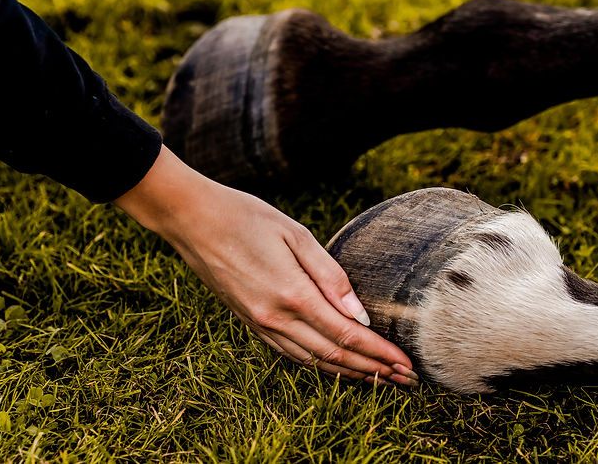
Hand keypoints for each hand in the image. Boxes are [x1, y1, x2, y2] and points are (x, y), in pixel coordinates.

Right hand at [114, 146, 416, 384]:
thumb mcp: (296, 235)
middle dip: (373, 370)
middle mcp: (275, 318)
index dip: (379, 353)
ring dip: (349, 373)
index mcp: (292, 294)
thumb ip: (331, 276)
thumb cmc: (247, 217)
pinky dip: (319, 366)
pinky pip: (291, 354)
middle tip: (405, 379)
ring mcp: (260, 324)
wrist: (192, 221)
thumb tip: (361, 316)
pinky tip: (336, 366)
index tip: (405, 362)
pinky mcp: (251, 321)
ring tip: (380, 379)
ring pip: (312, 361)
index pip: (346, 335)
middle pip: (333, 356)